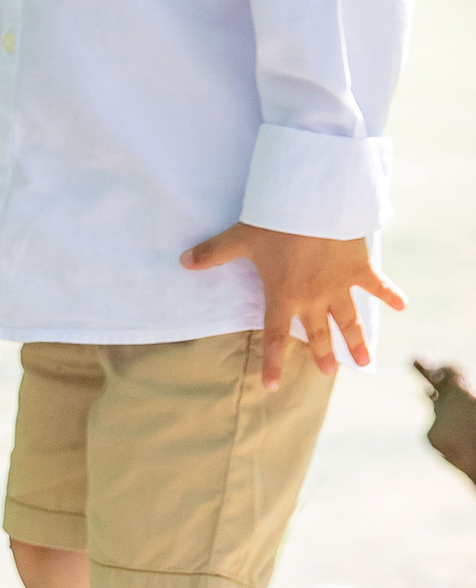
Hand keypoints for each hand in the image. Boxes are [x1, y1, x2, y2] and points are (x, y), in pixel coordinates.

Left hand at [179, 223, 404, 385]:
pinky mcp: (359, 267)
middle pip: (318, 334)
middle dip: (323, 355)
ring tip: (364, 362)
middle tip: (327, 373)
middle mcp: (313, 298)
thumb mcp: (239, 237)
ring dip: (357, 341)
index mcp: (283, 297)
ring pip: (349, 320)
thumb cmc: (274, 222)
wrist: (313, 201)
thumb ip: (212, 253)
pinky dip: (391, 295)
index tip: (272, 386)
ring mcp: (339, 285)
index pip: (275, 338)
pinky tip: (403, 306)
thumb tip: (183, 261)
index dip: (273, 364)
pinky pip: (377, 285)